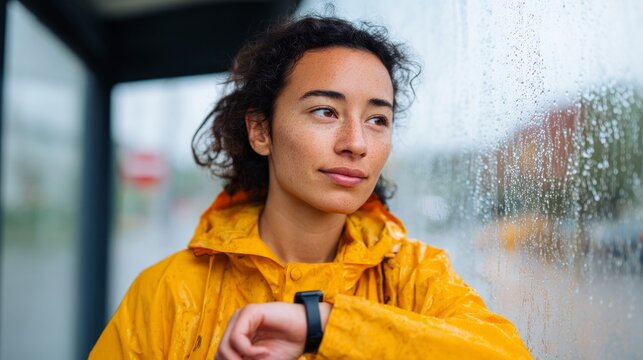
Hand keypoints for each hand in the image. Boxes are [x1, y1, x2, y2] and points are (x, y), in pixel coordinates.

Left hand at [216, 302, 331, 359]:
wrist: (306, 332)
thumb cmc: (286, 345)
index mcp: (236, 336)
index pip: (221, 356)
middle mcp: (236, 326)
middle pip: (220, 353)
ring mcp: (241, 317)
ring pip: (224, 347)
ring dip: (240, 359)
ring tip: (261, 359)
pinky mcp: (249, 312)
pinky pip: (237, 337)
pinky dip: (249, 350)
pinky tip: (264, 351)